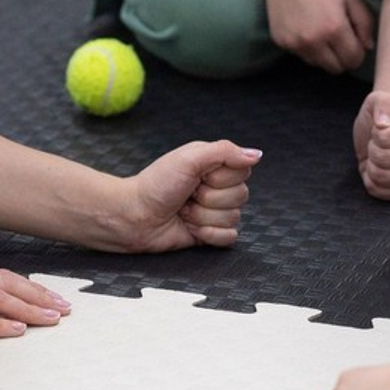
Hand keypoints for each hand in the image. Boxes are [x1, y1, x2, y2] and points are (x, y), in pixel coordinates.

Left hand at [108, 139, 262, 252]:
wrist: (133, 216)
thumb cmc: (155, 184)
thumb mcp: (189, 158)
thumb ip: (225, 152)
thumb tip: (256, 154)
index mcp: (214, 165)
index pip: (243, 171)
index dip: (221, 177)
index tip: (199, 176)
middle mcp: (217, 187)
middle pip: (241, 196)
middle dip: (210, 198)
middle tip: (188, 194)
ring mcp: (214, 211)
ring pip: (234, 217)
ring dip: (204, 216)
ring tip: (184, 210)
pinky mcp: (210, 233)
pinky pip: (229, 237)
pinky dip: (209, 234)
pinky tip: (191, 227)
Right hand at [258, 0, 374, 73]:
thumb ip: (364, 21)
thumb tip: (368, 46)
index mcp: (333, 27)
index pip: (353, 60)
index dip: (359, 52)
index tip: (357, 41)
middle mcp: (312, 40)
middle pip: (336, 68)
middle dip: (343, 57)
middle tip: (343, 39)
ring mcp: (294, 43)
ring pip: (318, 64)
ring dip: (325, 55)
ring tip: (324, 32)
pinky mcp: (280, 41)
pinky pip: (301, 55)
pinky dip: (308, 48)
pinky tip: (308, 27)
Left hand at [353, 90, 389, 199]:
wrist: (381, 136)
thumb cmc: (380, 117)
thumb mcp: (378, 100)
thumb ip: (383, 103)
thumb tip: (383, 123)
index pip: (384, 137)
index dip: (375, 134)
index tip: (380, 129)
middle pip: (383, 158)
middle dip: (372, 150)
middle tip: (378, 144)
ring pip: (382, 177)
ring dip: (372, 166)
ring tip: (380, 155)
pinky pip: (381, 191)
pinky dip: (373, 181)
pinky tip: (381, 169)